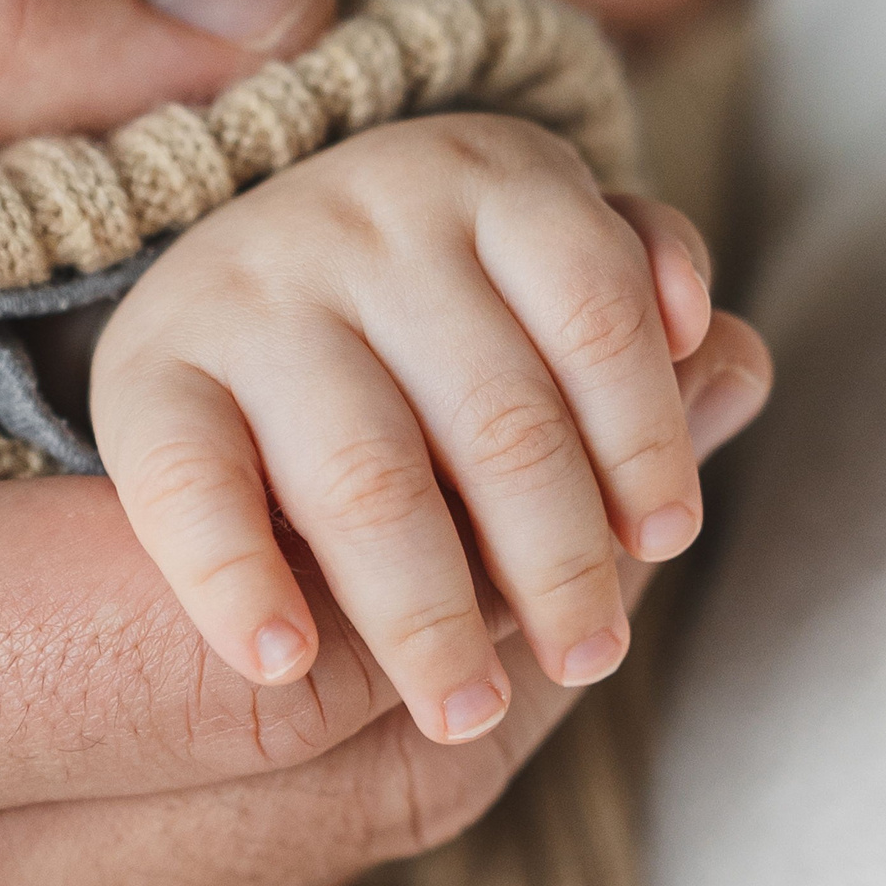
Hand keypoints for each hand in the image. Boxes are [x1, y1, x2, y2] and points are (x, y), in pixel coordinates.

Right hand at [0, 0, 769, 885]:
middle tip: (689, 335)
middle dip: (550, 537)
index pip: (240, 618)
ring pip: (338, 833)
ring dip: (501, 618)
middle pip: (348, 758)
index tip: (610, 270)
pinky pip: (255, 858)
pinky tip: (427, 526)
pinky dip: (387, 689)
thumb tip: (288, 26)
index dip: (467, 444)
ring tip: (610, 413)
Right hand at [94, 112, 718, 744]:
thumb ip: (636, 336)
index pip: (598, 309)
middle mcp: (363, 211)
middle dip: (558, 559)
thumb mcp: (545, 286)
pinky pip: (191, 486)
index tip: (666, 539)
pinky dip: (238, 580)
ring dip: (427, 610)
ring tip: (462, 709)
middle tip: (589, 656)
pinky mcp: (148, 370)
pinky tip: (284, 661)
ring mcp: (249, 289)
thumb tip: (737, 362)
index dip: (646, 435)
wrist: (231, 286)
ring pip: (367, 474)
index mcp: (488, 176)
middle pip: (497, 413)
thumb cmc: (439, 313)